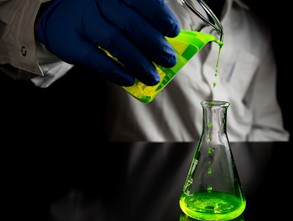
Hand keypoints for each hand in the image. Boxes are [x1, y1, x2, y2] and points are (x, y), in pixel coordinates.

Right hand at [36, 0, 179, 85]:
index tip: (173, 31)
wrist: (59, 17)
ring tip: (153, 77)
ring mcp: (81, 19)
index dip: (159, 15)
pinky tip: (129, 80)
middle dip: (154, 45)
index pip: (141, 0)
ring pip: (115, 42)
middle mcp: (98, 0)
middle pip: (131, 23)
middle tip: (169, 60)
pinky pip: (95, 59)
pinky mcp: (68, 41)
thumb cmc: (102, 15)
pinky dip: (115, 71)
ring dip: (138, 63)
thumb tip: (168, 46)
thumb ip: (142, 22)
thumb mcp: (121, 9)